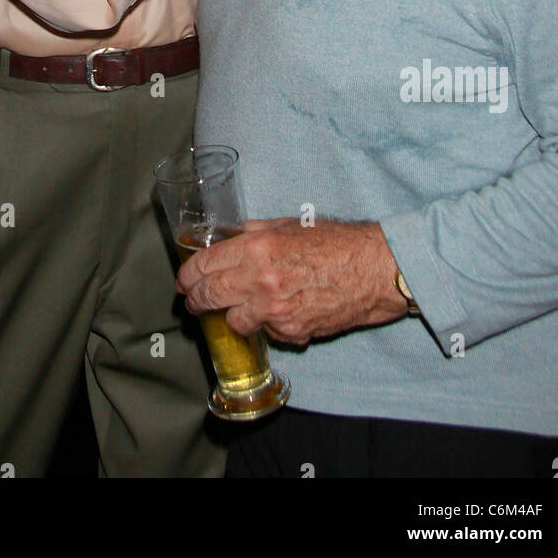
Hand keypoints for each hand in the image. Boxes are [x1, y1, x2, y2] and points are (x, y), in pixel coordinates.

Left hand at [176, 219, 406, 343]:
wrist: (373, 271)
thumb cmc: (336, 242)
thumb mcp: (288, 225)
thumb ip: (253, 232)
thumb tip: (226, 237)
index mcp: (257, 249)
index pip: (204, 266)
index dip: (187, 275)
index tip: (183, 280)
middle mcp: (261, 281)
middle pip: (209, 297)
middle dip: (195, 301)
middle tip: (192, 301)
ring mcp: (275, 311)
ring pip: (233, 322)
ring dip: (232, 316)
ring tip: (236, 308)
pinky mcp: (292, 332)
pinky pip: (267, 332)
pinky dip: (268, 324)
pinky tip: (280, 311)